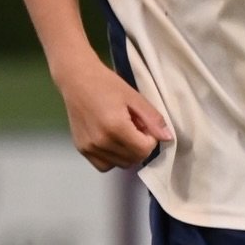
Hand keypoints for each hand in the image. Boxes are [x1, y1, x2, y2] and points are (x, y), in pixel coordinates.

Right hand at [56, 57, 173, 170]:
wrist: (76, 79)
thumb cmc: (106, 83)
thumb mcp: (134, 97)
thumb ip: (152, 119)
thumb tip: (167, 138)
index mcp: (115, 127)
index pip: (144, 150)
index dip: (150, 139)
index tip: (144, 125)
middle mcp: (101, 142)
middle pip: (133, 159)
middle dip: (140, 146)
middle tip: (134, 127)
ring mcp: (89, 148)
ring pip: (120, 164)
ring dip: (128, 153)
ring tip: (122, 133)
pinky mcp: (81, 149)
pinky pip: (104, 165)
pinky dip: (112, 158)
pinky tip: (112, 141)